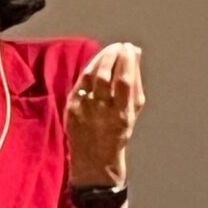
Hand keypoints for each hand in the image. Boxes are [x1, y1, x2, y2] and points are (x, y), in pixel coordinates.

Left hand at [65, 41, 145, 186]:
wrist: (95, 160)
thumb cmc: (118, 133)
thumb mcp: (133, 112)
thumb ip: (136, 84)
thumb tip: (136, 55)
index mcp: (121, 114)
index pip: (124, 81)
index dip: (127, 61)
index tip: (130, 48)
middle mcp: (101, 112)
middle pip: (105, 76)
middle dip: (113, 56)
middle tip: (119, 46)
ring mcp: (83, 110)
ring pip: (91, 77)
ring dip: (100, 59)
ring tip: (110, 50)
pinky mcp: (71, 109)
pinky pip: (80, 83)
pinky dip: (88, 70)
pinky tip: (95, 63)